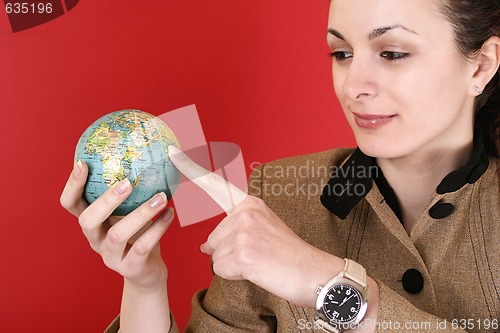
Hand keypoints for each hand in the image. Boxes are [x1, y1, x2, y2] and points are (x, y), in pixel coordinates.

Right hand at [60, 160, 174, 289]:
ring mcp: (110, 257)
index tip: (83, 162)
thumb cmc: (138, 234)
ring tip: (162, 196)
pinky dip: (158, 229)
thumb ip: (131, 192)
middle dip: (106, 200)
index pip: (70, 204)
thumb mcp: (130, 212)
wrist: (147, 272)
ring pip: (118, 234)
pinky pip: (143, 247)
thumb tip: (150, 152)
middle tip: (127, 182)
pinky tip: (170, 214)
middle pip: (87, 220)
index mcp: (92, 223)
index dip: (72, 185)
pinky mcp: (130, 269)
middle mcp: (95, 240)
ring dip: (142, 213)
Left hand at [168, 146, 344, 307]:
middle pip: (213, 238)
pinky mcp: (241, 254)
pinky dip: (234, 275)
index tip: (171, 152)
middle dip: (227, 253)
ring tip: (259, 263)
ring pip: (214, 256)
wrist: (314, 272)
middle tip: (258, 255)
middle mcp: (244, 212)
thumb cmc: (289, 254)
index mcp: (250, 203)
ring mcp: (242, 232)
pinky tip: (257, 270)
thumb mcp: (264, 230)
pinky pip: (220, 269)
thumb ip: (233, 231)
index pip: (215, 184)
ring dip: (232, 265)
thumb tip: (205, 248)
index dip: (190, 168)